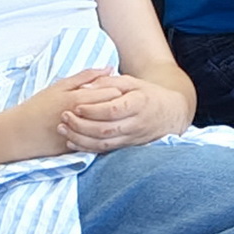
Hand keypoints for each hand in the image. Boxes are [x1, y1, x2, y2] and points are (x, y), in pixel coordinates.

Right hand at [9, 68, 113, 158]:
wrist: (19, 133)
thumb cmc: (38, 106)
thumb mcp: (60, 86)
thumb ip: (86, 76)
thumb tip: (110, 68)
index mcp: (78, 98)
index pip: (113, 93)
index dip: (119, 90)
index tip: (122, 89)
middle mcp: (82, 117)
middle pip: (114, 109)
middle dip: (120, 105)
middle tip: (122, 102)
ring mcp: (81, 134)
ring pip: (110, 126)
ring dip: (114, 120)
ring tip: (114, 116)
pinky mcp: (79, 148)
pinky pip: (100, 141)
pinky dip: (104, 134)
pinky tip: (104, 129)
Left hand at [61, 73, 195, 151]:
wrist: (170, 114)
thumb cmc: (148, 95)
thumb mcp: (133, 82)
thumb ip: (109, 83)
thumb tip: (85, 87)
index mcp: (139, 103)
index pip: (113, 110)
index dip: (93, 110)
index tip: (77, 106)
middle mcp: (136, 123)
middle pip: (105, 129)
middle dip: (81, 125)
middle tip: (64, 117)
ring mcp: (132, 138)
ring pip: (103, 143)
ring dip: (80, 138)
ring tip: (63, 129)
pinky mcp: (127, 147)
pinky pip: (104, 151)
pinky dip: (86, 148)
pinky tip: (72, 141)